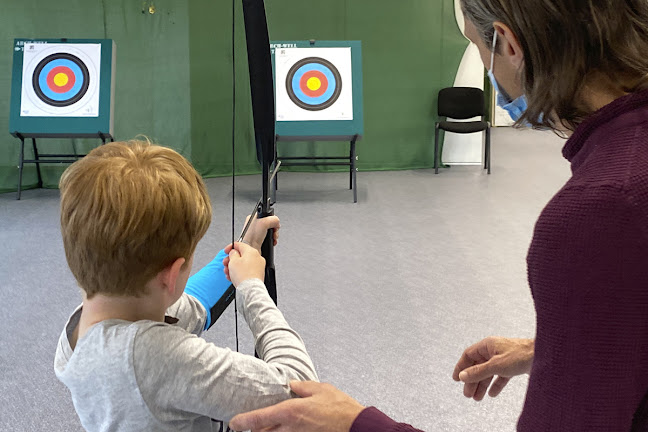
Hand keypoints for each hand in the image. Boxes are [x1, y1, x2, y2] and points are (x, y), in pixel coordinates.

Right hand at [223, 242, 265, 286]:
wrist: (250, 290)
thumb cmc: (243, 276)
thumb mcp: (233, 261)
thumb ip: (232, 254)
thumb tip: (234, 253)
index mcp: (252, 252)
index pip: (240, 245)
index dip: (230, 247)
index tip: (226, 251)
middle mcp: (257, 258)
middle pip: (241, 255)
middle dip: (231, 260)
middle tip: (225, 264)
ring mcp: (258, 267)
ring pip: (242, 264)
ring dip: (233, 267)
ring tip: (227, 272)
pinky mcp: (257, 275)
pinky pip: (246, 271)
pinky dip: (238, 273)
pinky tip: (232, 277)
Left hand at [229, 381, 364, 431]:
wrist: (357, 427)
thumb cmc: (341, 409)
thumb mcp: (320, 389)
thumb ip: (302, 387)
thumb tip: (292, 385)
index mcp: (291, 412)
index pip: (259, 419)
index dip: (243, 421)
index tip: (234, 423)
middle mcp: (290, 429)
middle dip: (255, 429)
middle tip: (250, 425)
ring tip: (268, 426)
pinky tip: (287, 430)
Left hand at [242, 214, 279, 250]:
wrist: (249, 249)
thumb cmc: (251, 236)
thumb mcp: (264, 222)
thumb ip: (274, 219)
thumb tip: (277, 223)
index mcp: (253, 217)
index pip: (267, 214)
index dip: (272, 219)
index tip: (273, 223)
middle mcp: (255, 224)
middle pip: (271, 223)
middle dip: (274, 228)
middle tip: (273, 231)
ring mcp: (258, 232)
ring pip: (271, 231)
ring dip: (274, 235)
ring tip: (273, 237)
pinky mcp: (260, 239)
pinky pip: (270, 237)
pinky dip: (273, 239)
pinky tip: (272, 241)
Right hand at [452, 337, 533, 400]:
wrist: (545, 355)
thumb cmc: (520, 355)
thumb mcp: (496, 365)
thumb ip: (478, 372)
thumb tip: (462, 376)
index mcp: (487, 345)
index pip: (469, 355)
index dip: (461, 367)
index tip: (456, 379)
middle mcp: (494, 350)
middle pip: (478, 366)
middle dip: (472, 381)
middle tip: (468, 395)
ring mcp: (503, 358)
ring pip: (489, 372)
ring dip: (482, 385)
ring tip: (477, 399)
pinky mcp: (513, 366)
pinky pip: (500, 376)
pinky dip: (496, 384)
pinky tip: (492, 394)